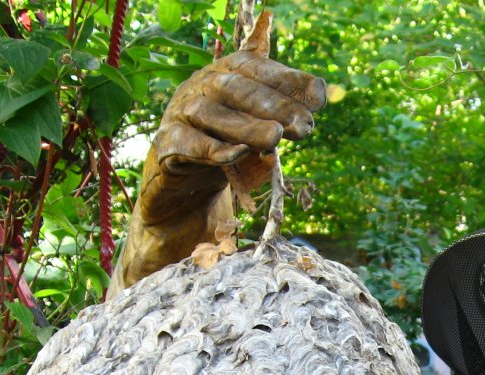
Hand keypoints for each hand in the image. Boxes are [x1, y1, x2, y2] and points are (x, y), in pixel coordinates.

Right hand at [114, 46, 326, 290]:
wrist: (181, 196)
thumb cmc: (225, 156)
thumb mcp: (258, 139)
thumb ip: (280, 122)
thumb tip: (313, 106)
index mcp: (224, 77)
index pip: (255, 68)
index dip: (287, 79)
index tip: (320, 98)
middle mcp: (199, 89)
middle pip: (234, 88)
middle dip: (272, 104)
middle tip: (303, 125)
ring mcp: (178, 115)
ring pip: (209, 113)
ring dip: (245, 125)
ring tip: (275, 137)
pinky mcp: (164, 147)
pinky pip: (184, 143)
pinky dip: (211, 149)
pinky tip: (237, 155)